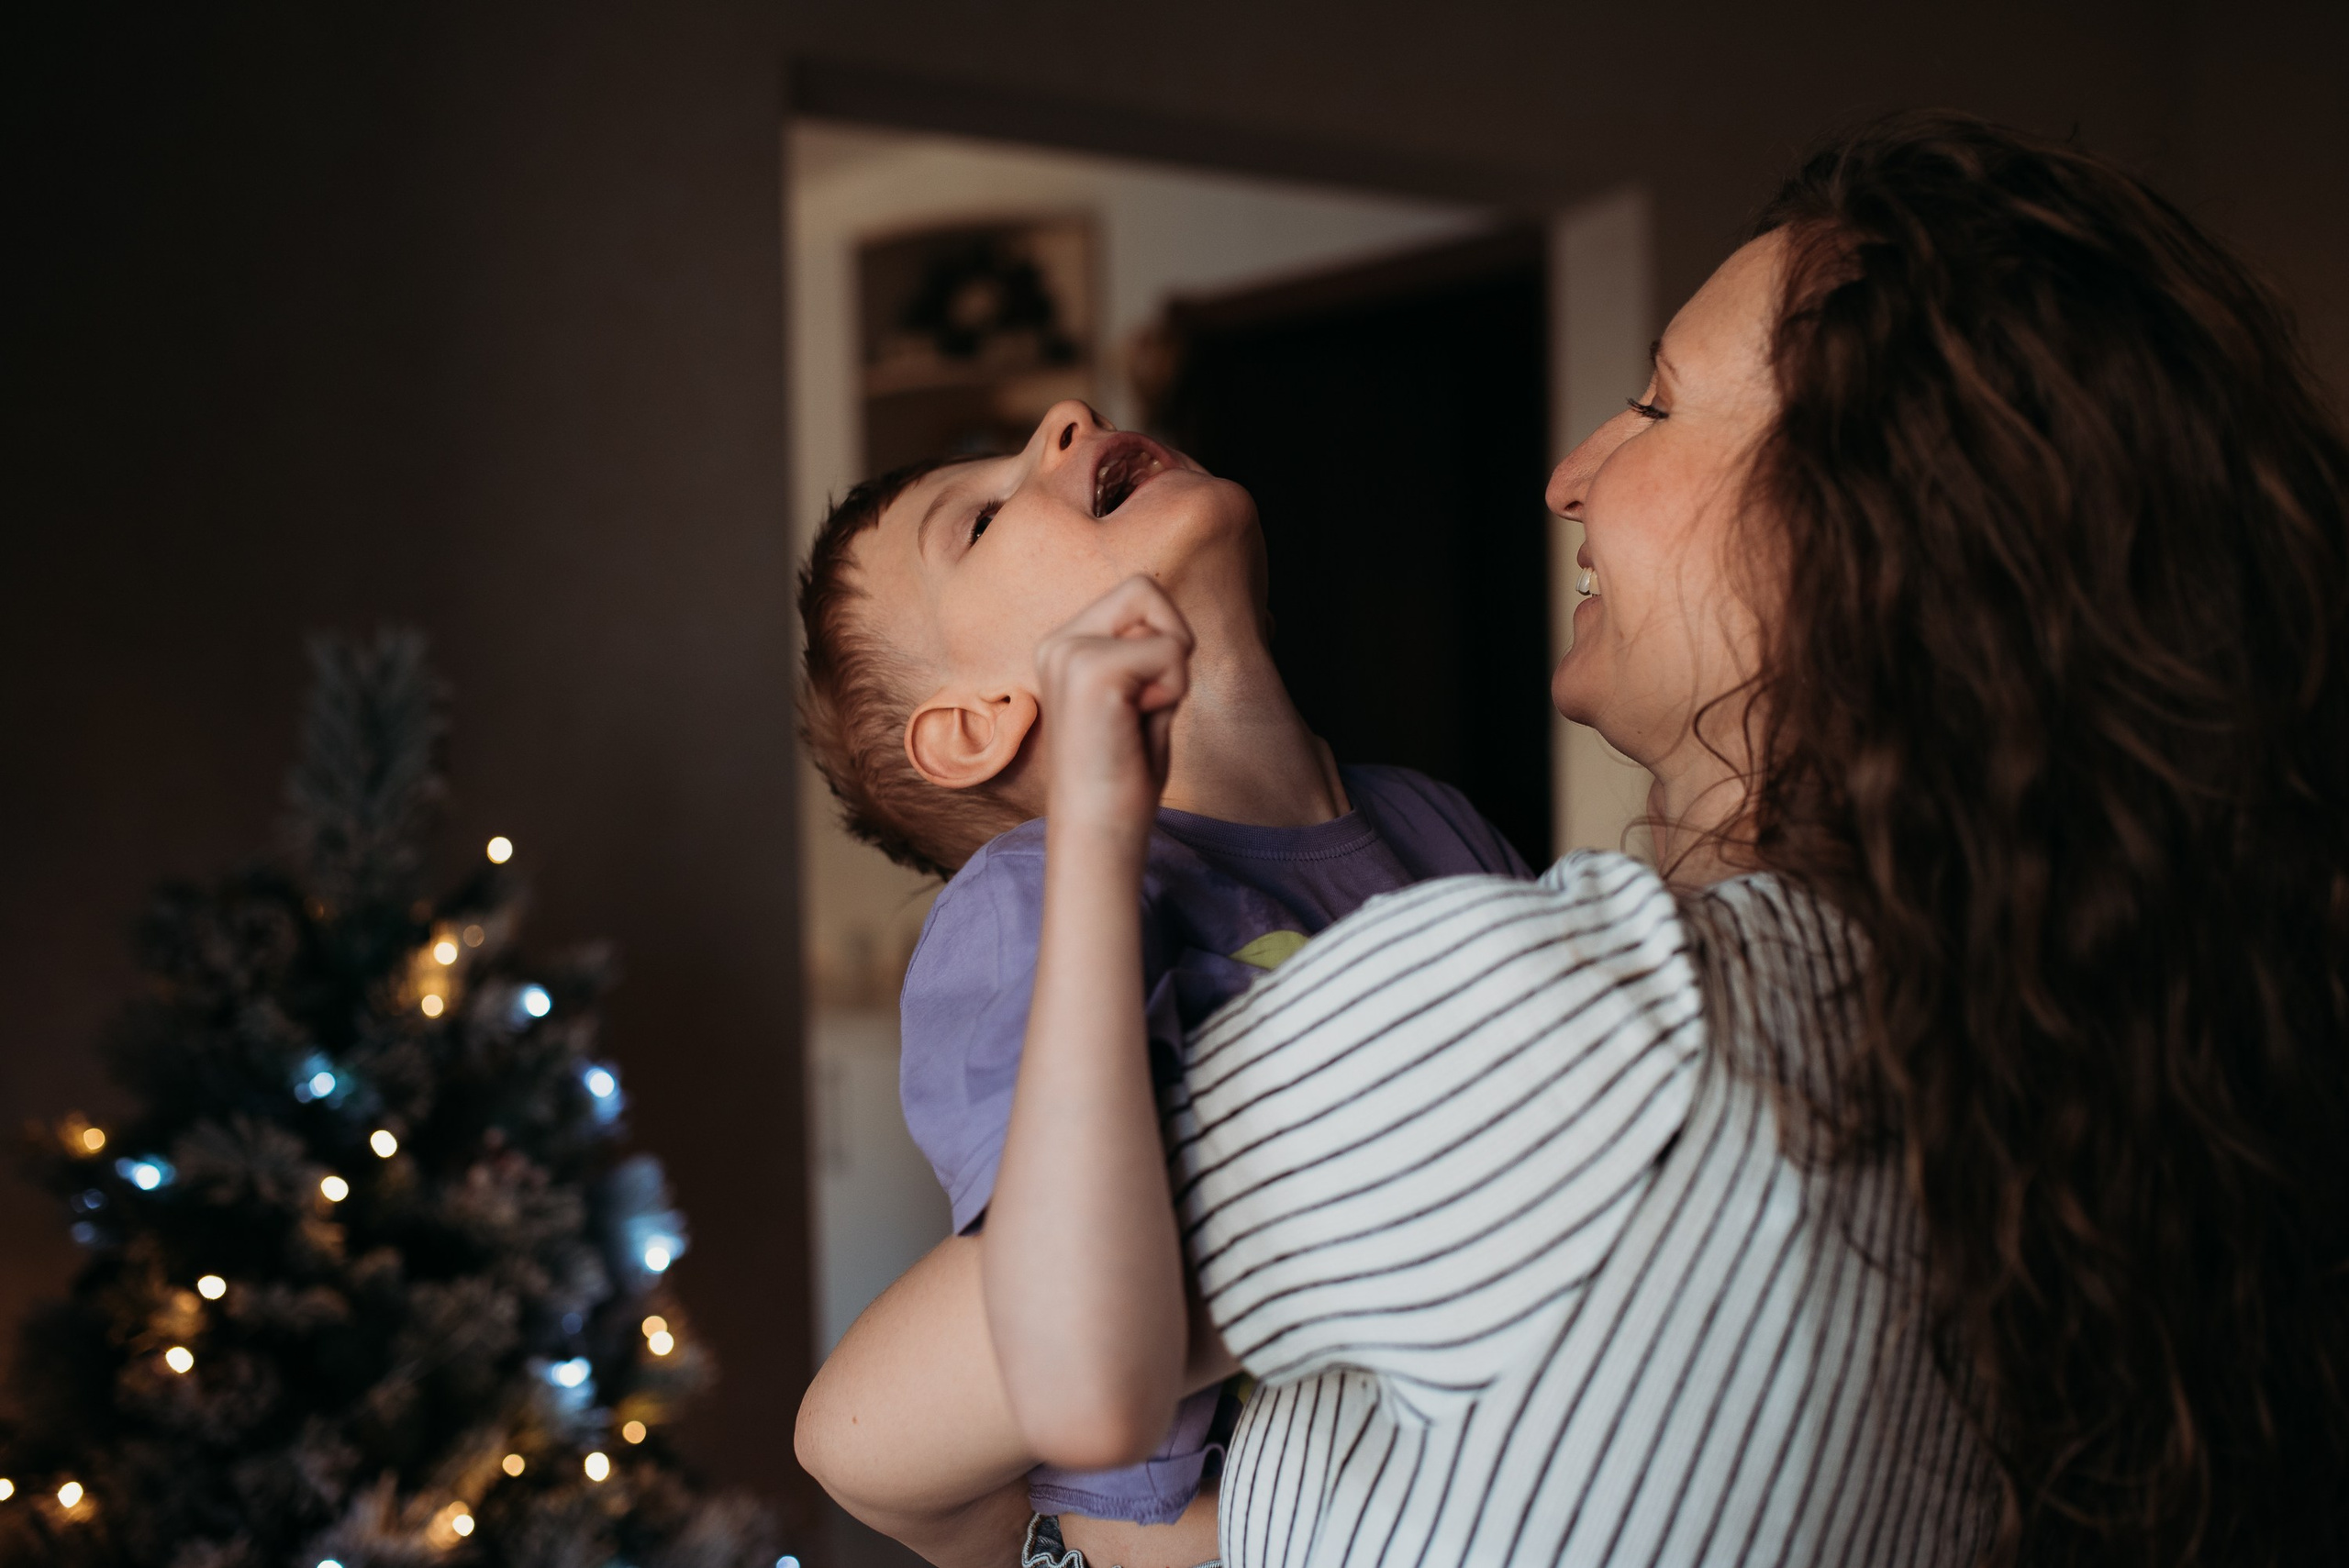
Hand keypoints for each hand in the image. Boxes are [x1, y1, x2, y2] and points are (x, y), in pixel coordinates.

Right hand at [1033, 576, 1193, 841]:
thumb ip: (1145, 651)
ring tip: (1138, 720)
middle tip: (1147, 703)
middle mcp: (1058, 641)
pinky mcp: (1091, 671)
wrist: (1100, 828)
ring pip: (1166, 628)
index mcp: (1062, 644)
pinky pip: (1172, 653)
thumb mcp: (1136, 694)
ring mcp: (1070, 653)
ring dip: (1172, 678)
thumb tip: (1171, 616)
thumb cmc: (1123, 772)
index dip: (1163, 638)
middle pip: (1147, 588)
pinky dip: (1172, 692)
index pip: (1137, 593)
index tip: (1143, 695)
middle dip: (1172, 644)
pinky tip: (1136, 727)